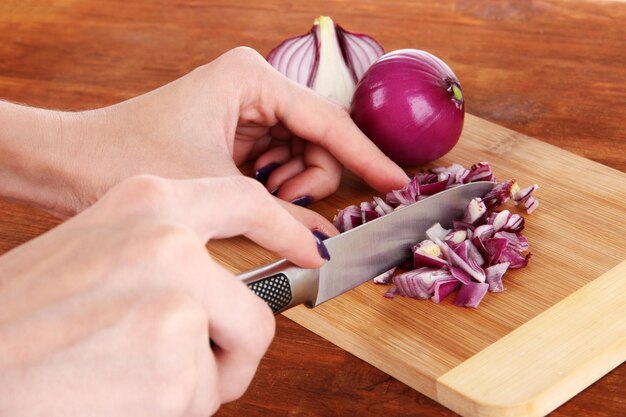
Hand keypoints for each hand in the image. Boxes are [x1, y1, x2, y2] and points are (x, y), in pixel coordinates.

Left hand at [0, 47, 407, 230]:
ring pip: (301, 149)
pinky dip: (279, 182)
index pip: (328, 121)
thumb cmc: (128, 157)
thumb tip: (326, 242)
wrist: (72, 162)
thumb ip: (281, 214)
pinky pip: (279, 157)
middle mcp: (253, 85)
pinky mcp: (235, 128)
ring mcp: (245, 106)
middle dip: (317, 175)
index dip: (366, 157)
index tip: (397, 183)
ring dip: (296, 182)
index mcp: (252, 78)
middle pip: (318, 136)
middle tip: (300, 206)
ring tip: (268, 197)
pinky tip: (258, 192)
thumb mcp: (219, 187)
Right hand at [0, 175, 325, 415]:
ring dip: (195, 381)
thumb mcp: (96, 252)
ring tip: (132, 378)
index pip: (245, 201)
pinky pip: (204, 397)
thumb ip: (162, 255)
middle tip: (194, 365)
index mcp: (146, 202)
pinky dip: (174, 408)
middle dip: (234, 347)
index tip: (312, 251)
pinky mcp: (175, 364)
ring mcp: (176, 300)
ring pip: (231, 357)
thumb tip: (217, 281)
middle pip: (255, 308)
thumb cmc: (23, 318)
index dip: (286, 230)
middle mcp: (168, 243)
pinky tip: (120, 395)